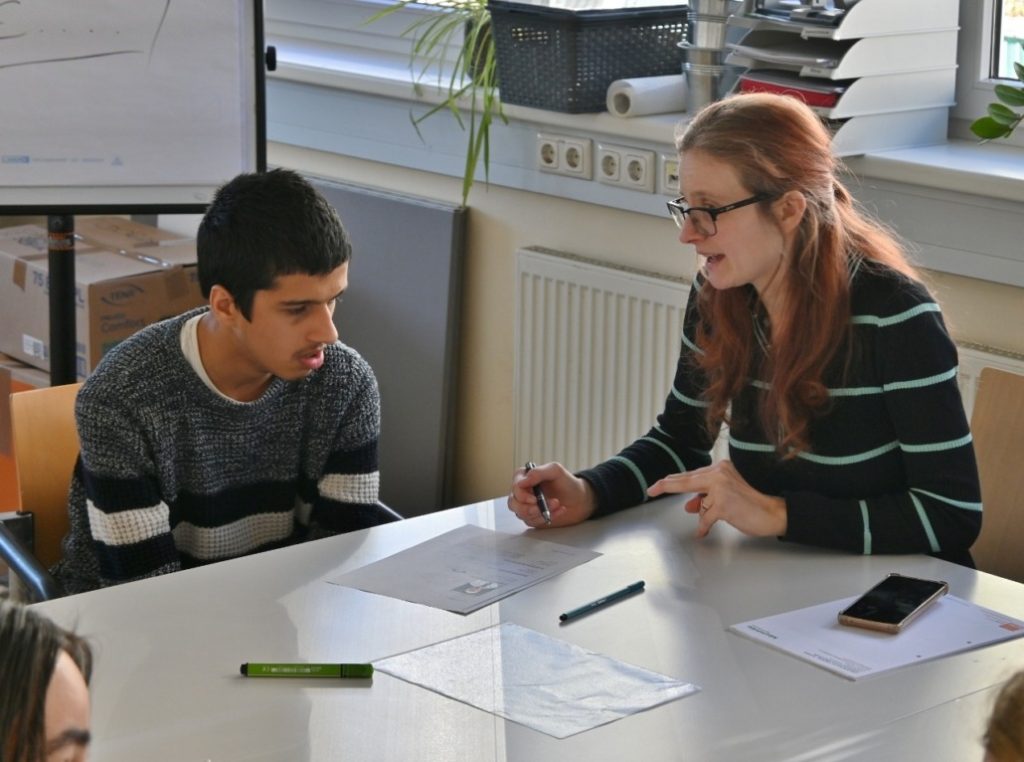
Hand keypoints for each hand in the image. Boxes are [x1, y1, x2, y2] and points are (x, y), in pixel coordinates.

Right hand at [507, 461, 595, 528]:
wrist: (580, 500)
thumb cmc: (567, 483)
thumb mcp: (555, 471)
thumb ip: (538, 473)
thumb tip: (521, 483)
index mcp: (524, 477)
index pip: (515, 487)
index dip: (522, 495)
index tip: (534, 499)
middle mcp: (522, 492)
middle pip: (513, 503)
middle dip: (529, 508)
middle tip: (545, 506)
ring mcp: (526, 506)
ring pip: (521, 514)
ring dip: (540, 512)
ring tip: (557, 505)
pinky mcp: (532, 518)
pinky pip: (532, 522)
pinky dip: (546, 517)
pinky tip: (559, 511)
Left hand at [647, 460, 786, 538]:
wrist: (773, 513)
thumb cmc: (751, 505)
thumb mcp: (725, 497)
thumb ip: (705, 498)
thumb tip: (688, 505)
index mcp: (720, 469)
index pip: (691, 474)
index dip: (672, 480)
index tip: (657, 485)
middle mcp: (719, 473)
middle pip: (686, 481)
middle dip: (667, 486)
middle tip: (651, 489)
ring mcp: (721, 487)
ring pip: (699, 503)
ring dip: (705, 514)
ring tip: (726, 514)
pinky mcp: (723, 503)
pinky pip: (705, 517)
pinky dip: (704, 526)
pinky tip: (703, 531)